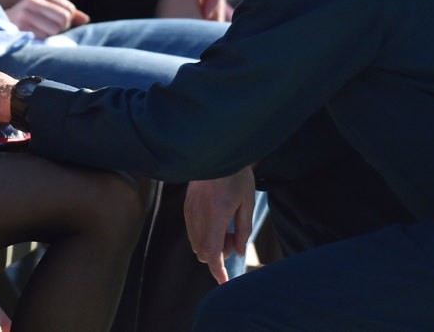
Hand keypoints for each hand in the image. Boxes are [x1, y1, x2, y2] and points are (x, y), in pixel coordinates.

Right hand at [5, 0, 89, 37]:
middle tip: (51, 28)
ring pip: (56, 29)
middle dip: (61, 26)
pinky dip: (42, 39)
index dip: (68, 18)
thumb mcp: (47, 9)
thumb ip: (67, 12)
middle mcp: (33, 0)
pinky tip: (34, 34)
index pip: (69, 8)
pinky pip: (44, 36)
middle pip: (64, 18)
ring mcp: (26, 13)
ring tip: (41, 30)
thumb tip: (86, 19)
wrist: (2, 24)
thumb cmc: (29, 18)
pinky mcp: (22, 26)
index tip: (56, 21)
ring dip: (52, 34)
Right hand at [184, 167, 255, 283]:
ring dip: (210, 243)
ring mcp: (189, 210)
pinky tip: (216, 219)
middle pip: (202, 251)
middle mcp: (198, 216)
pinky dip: (203, 233)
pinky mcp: (186, 205)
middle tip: (233, 236)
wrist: (215, 151)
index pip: (212, 254)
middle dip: (217, 253)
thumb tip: (237, 252)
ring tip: (226, 225)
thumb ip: (243, 230)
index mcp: (215, 217)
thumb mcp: (247, 202)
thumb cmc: (235, 175)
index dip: (218, 271)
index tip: (224, 282)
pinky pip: (192, 229)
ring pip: (195, 241)